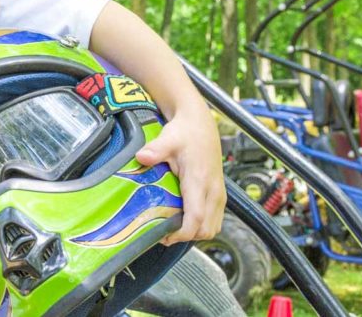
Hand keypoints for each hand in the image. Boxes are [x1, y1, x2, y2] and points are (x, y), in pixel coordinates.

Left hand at [135, 109, 224, 243]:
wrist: (199, 124)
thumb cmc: (184, 133)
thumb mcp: (168, 139)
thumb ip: (155, 150)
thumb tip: (141, 157)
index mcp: (200, 181)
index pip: (196, 218)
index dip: (181, 233)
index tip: (164, 236)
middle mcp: (213, 191)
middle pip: (205, 230)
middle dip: (186, 237)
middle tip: (164, 233)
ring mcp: (219, 194)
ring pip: (212, 228)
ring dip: (195, 233)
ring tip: (173, 228)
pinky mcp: (219, 194)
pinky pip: (215, 220)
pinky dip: (202, 226)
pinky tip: (185, 219)